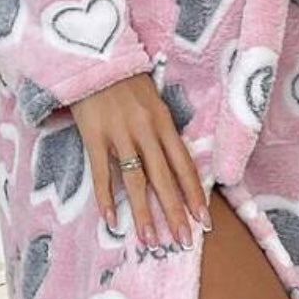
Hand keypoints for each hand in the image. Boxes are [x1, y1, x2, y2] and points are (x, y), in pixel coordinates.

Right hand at [70, 73, 210, 247]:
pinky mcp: (94, 136)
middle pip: (164, 178)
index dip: (194, 194)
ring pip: (135, 181)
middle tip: (184, 241)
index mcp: (163, 121)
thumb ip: (161, 129)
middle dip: (175, 213)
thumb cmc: (125, 80)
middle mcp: (145, 130)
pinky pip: (101, 173)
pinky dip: (106, 199)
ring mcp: (119, 134)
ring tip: (151, 241)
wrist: (93, 57)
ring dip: (145, 214)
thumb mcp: (152, 100)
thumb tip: (173, 162)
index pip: (184, 164)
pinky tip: (111, 221)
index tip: (204, 220)